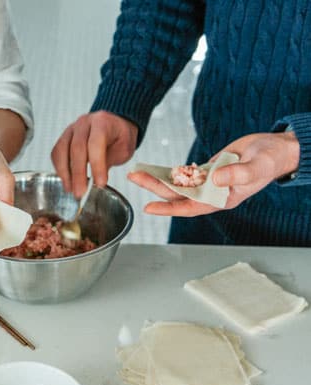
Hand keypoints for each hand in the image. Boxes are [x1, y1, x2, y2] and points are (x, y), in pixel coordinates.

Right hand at [51, 111, 137, 197]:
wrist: (113, 124)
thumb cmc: (119, 136)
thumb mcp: (124, 148)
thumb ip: (110, 160)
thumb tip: (96, 180)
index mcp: (102, 123)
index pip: (96, 144)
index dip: (97, 165)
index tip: (99, 183)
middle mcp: (84, 123)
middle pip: (76, 148)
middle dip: (78, 174)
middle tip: (80, 192)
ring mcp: (71, 130)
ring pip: (62, 151)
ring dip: (65, 173)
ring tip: (71, 189)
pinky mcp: (64, 137)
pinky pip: (56, 153)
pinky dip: (59, 168)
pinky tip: (66, 180)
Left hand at [128, 132, 300, 215]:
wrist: (276, 149)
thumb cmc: (270, 160)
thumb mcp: (256, 166)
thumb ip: (238, 174)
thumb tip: (215, 179)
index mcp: (222, 199)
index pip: (190, 207)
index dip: (168, 208)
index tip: (149, 207)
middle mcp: (211, 193)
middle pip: (177, 194)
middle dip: (155, 187)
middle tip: (135, 178)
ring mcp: (208, 182)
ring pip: (177, 183)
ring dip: (158, 179)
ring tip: (137, 173)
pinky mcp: (207, 171)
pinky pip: (184, 173)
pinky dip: (170, 171)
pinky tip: (154, 168)